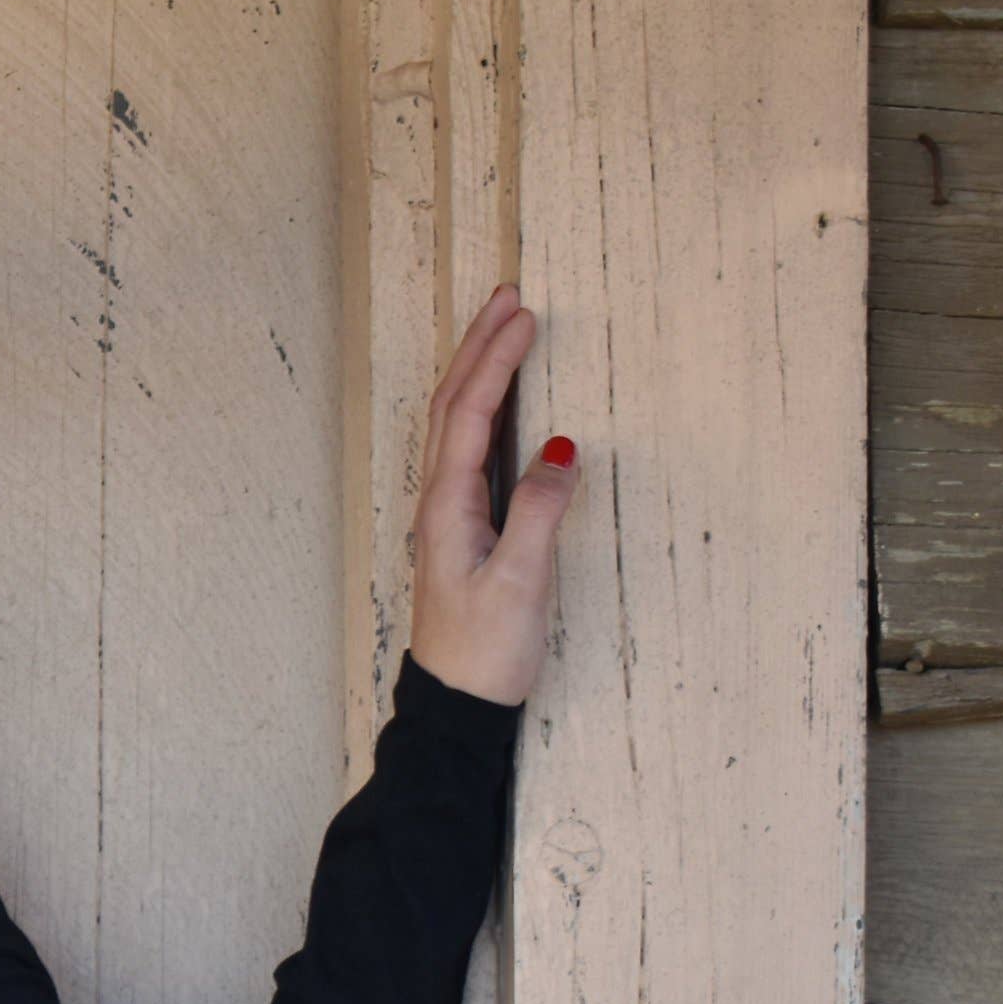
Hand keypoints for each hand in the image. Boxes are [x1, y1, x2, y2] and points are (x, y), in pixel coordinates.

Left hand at [405, 281, 582, 708]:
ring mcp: (448, 516)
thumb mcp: (522, 584)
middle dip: (479, 349)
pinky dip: (483, 412)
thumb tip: (562, 450)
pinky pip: (468, 453)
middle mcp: (439, 503)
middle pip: (453, 408)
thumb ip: (541, 515)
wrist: (458, 705)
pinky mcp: (463, 531)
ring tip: (503, 331)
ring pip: (455, 427)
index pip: (470, 416)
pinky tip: (502, 404)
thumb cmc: (486, 651)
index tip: (524, 316)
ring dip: (478, 374)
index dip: (495, 363)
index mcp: (448, 508)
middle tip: (508, 298)